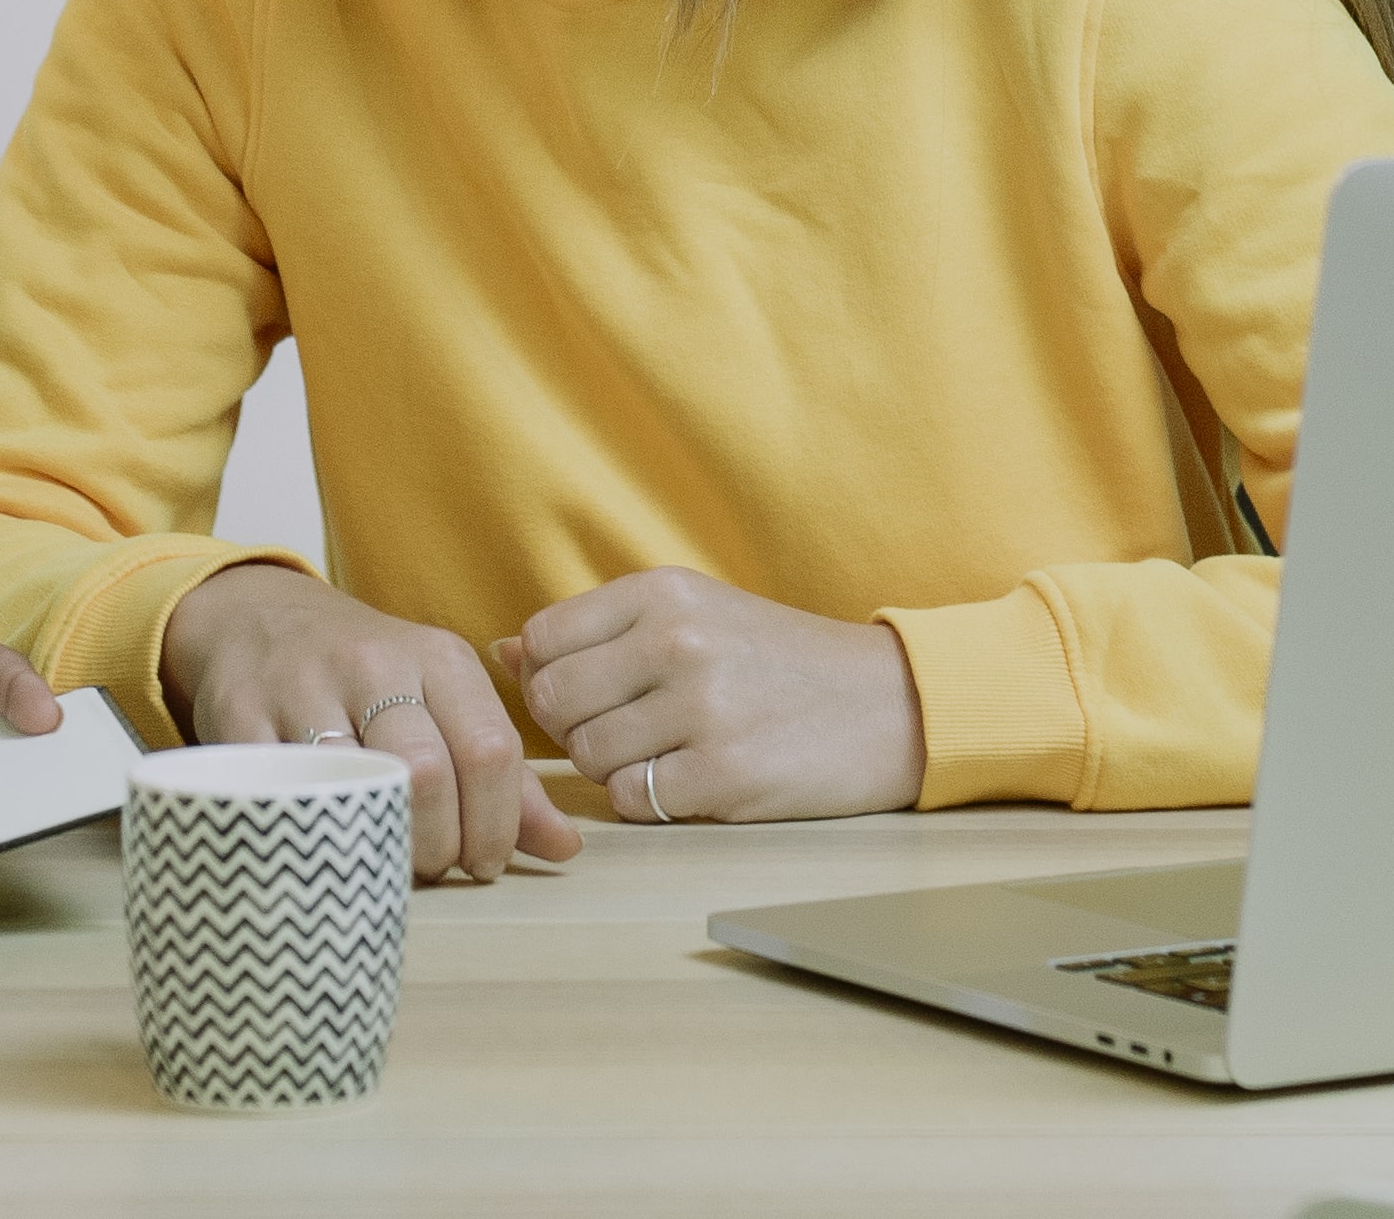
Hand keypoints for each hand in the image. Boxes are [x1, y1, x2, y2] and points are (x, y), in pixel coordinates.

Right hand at [160, 562, 576, 885]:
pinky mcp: (242, 714)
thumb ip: (502, 775)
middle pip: (430, 774)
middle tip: (434, 866)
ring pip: (363, 784)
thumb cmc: (367, 676)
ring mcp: (303, 686)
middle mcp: (374, 662)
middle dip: (441, 845)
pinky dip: (316, 831)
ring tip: (388, 861)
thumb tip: (565, 849)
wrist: (258, 619)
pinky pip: (291, 791)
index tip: (484, 862)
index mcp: (437, 658)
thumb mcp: (442, 699)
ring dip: (384, 847)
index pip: (490, 751)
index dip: (495, 825)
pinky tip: (328, 841)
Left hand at [496, 568, 925, 827]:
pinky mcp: (723, 775)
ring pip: (589, 756)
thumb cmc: (780, 661)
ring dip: (614, 768)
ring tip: (665, 753)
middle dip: (572, 729)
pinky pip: (633, 801)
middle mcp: (678, 641)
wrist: (891, 705)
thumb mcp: (695, 615)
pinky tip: (690, 781)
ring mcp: (701, 709)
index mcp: (664, 592)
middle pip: (555, 702)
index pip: (543, 638)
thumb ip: (600, 631)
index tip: (585, 694)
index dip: (546, 678)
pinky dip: (649, 802)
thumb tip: (502, 652)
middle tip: (623, 732)